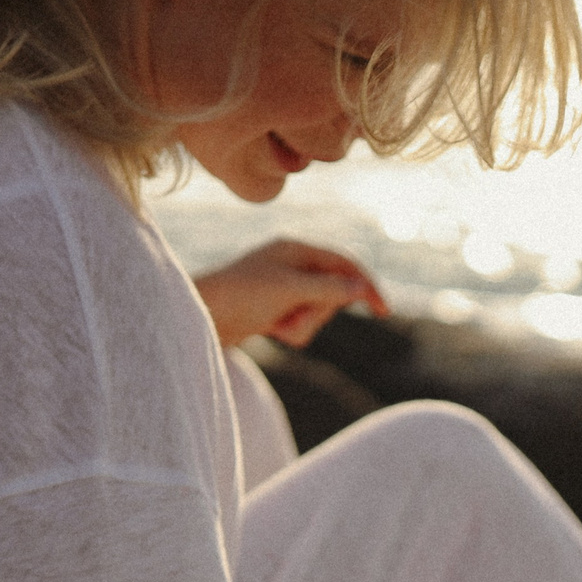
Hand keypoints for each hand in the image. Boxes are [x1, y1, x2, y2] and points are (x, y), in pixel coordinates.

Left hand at [192, 238, 387, 346]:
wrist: (198, 318)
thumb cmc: (240, 296)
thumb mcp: (290, 290)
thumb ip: (329, 288)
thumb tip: (362, 288)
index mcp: (295, 249)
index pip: (345, 263)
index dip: (366, 285)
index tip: (383, 311)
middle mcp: (291, 265)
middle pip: (334, 292)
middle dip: (320, 312)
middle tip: (294, 320)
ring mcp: (283, 288)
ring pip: (318, 312)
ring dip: (304, 325)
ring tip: (278, 328)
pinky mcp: (274, 309)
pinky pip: (302, 324)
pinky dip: (292, 332)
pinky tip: (270, 331)